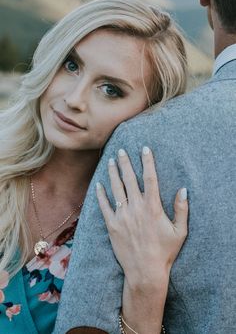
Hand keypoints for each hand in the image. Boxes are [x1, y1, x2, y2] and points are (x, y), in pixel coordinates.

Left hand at [96, 146, 187, 286]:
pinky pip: (104, 206)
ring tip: (110, 161)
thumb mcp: (180, 232)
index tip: (144, 148)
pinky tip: (98, 184)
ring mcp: (122, 216)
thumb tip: (183, 190)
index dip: (147, 161)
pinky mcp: (111, 225)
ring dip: (113, 173)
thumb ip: (182, 209)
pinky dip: (100, 194)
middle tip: (121, 150)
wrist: (145, 272)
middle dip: (125, 162)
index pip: (150, 178)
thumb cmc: (164, 252)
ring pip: (116, 189)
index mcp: (153, 207)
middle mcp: (136, 208)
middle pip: (130, 179)